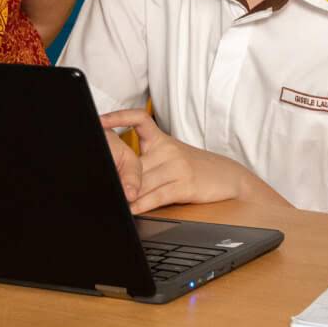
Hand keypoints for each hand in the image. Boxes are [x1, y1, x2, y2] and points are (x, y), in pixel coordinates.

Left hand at [99, 109, 255, 213]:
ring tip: (111, 200)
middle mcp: (168, 150)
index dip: (118, 117)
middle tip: (97, 179)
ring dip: (125, 194)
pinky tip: (132, 209)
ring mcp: (176, 167)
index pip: (139, 119)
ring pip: (141, 181)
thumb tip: (116, 173)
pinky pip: (157, 195)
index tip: (100, 120)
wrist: (230, 178)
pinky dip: (141, 205)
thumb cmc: (195, 168)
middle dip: (115, 174)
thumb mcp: (171, 157)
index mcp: (162, 139)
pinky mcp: (185, 185)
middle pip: (132, 162)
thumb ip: (146, 161)